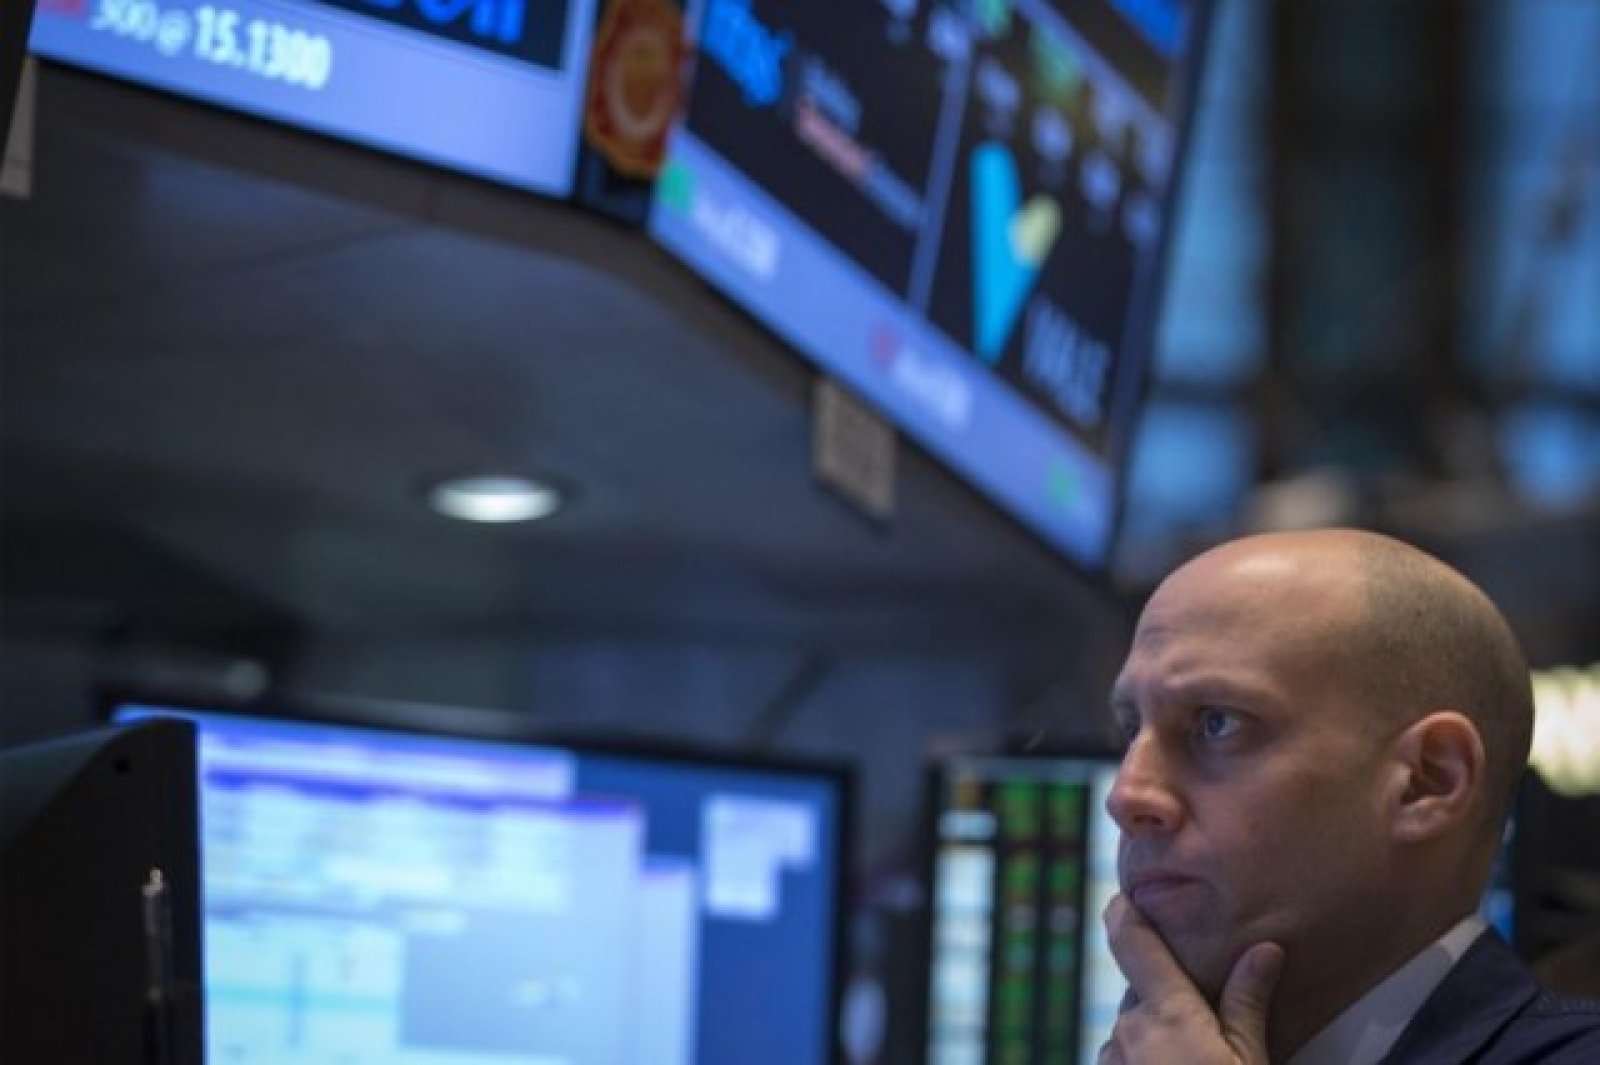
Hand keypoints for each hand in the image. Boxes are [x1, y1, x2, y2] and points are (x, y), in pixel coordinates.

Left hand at [1098, 894, 1283, 1064]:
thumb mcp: (1249, 1060)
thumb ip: (1247, 1004)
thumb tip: (1265, 950)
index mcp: (1167, 1012)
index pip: (1133, 941)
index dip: (1124, 913)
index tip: (1123, 896)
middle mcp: (1129, 1027)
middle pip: (1143, 990)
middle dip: (1168, 996)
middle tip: (1204, 1018)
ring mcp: (1111, 1056)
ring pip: (1134, 1025)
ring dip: (1157, 1030)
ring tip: (1194, 1055)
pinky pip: (1124, 1054)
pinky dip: (1144, 1056)